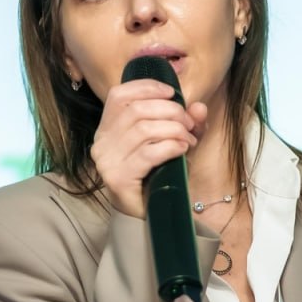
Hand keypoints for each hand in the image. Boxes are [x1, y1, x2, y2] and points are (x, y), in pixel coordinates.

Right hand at [90, 80, 206, 217]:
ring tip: (188, 139)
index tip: (173, 93)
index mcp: (107, 128)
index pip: (118, 95)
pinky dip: (171, 146)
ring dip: (174, 130)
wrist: (149, 214)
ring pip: (144, 130)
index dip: (147, 87)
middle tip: (189, 124)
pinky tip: (183, 149)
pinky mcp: (118, 178)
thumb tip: (199, 107)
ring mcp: (107, 161)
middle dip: (170, 111)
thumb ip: (187, 123)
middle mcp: (102, 142)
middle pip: (136, 110)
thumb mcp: (173, 141)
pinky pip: (148, 153)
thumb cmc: (157, 174)